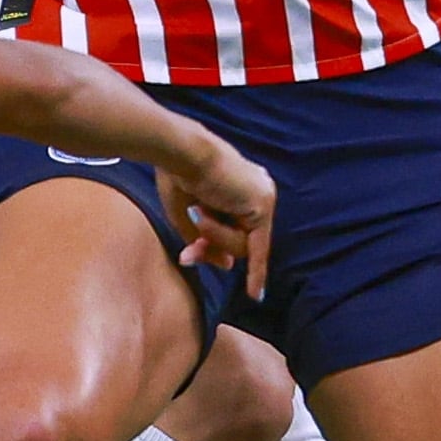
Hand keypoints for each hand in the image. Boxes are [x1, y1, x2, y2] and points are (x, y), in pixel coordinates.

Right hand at [152, 130, 275, 302]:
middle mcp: (258, 190)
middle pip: (242, 240)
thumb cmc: (176, 174)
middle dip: (212, 249)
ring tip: (196, 213)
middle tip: (188, 254)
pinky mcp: (263, 204)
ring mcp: (264, 196)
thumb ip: (205, 242)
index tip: (241, 281)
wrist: (179, 152)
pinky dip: (229, 246)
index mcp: (242, 186)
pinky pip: (248, 243)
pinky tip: (251, 289)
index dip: (230, 250)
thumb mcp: (187, 217)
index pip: (242, 228)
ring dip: (214, 237)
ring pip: (243, 246)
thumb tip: (228, 265)